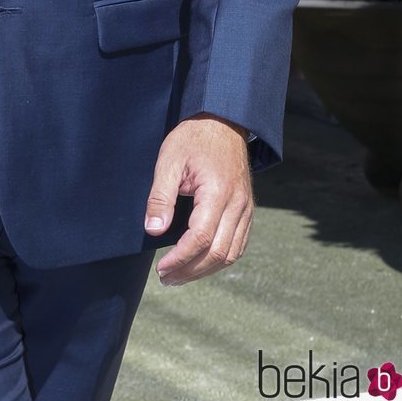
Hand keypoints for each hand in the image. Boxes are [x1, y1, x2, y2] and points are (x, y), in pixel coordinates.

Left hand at [144, 113, 253, 285]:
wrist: (223, 121)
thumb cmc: (193, 138)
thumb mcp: (170, 160)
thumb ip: (161, 197)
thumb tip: (153, 230)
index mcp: (218, 192)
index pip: (201, 238)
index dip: (180, 259)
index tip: (161, 269)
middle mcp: (238, 205)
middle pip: (218, 253)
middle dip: (191, 271)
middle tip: (167, 279)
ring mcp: (246, 209)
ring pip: (231, 254)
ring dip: (206, 270)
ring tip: (180, 275)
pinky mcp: (247, 210)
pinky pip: (238, 245)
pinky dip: (220, 259)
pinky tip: (201, 262)